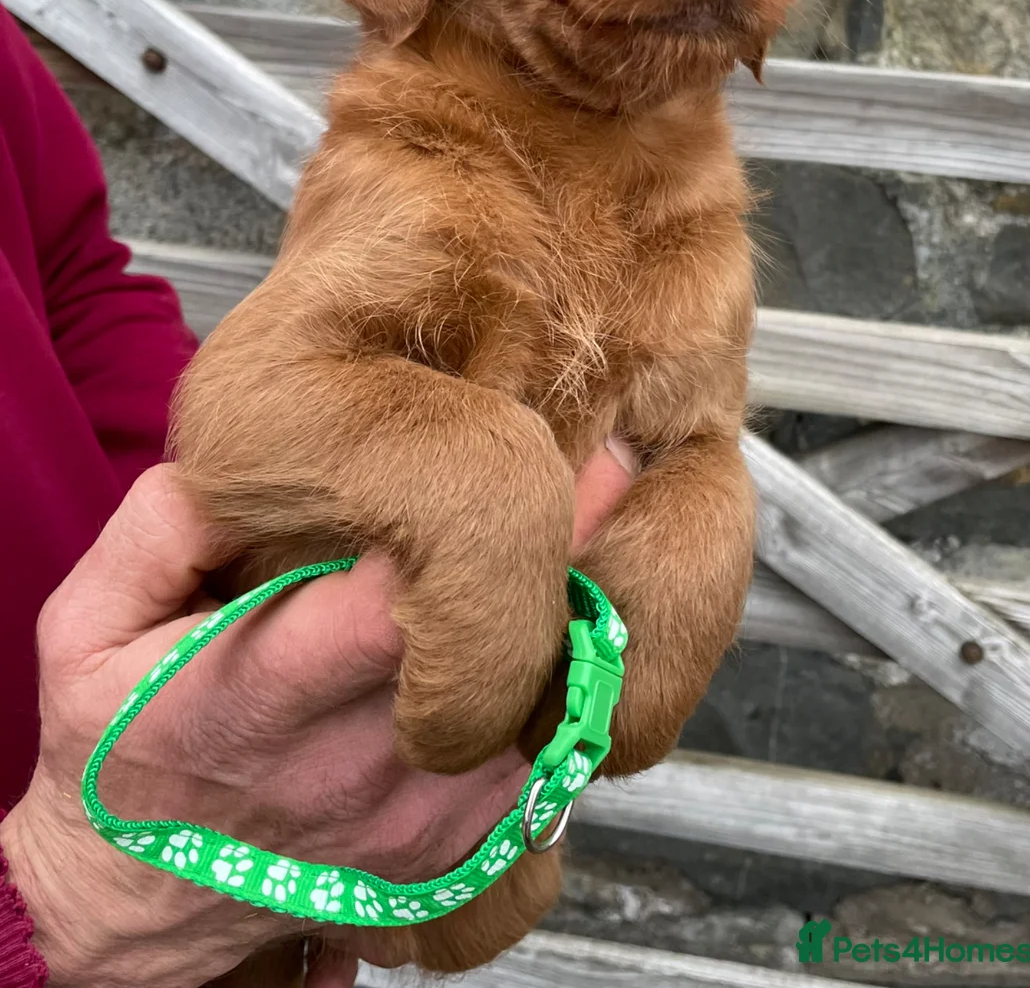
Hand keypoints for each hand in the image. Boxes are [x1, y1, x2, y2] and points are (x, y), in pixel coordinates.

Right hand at [0, 437, 635, 987]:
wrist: (134, 908)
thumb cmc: (116, 758)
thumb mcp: (86, 631)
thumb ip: (156, 531)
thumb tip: (233, 462)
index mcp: (259, 699)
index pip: (396, 609)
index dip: (488, 529)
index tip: (552, 450)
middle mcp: (353, 770)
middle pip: (499, 655)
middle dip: (567, 551)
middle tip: (614, 462)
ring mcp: (415, 827)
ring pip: (544, 717)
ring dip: (581, 620)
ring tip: (598, 533)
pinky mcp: (451, 861)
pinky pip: (547, 773)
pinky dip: (568, 696)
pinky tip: (562, 632)